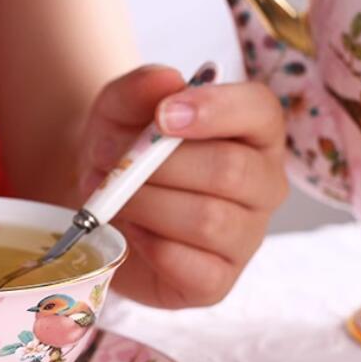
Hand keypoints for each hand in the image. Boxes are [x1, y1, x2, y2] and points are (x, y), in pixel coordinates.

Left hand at [77, 65, 287, 307]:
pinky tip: (132, 233)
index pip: (260, 112)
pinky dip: (150, 246)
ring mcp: (246, 237)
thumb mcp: (116, 112)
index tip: (164, 115)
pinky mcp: (218, 282)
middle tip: (113, 165)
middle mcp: (263, 185)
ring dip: (148, 206)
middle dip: (161, 167)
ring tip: (114, 199)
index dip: (216, 110)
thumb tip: (166, 80)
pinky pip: (191, 266)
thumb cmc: (121, 152)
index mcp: (254, 132)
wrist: (96, 207)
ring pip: (209, 219)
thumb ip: (137, 90)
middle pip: (231, 171)